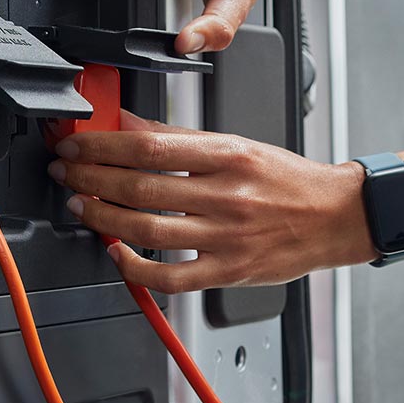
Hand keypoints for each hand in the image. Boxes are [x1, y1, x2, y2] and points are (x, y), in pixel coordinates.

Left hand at [48, 113, 376, 292]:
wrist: (336, 218)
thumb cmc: (288, 182)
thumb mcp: (238, 145)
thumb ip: (181, 140)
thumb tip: (129, 125)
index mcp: (229, 155)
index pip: (151, 146)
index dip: (103, 146)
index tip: (77, 144)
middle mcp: (227, 196)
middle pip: (142, 187)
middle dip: (92, 179)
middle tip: (67, 173)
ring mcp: (227, 237)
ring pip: (149, 230)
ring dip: (103, 218)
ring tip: (80, 207)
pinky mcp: (229, 272)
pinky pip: (171, 277)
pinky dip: (136, 267)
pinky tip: (116, 252)